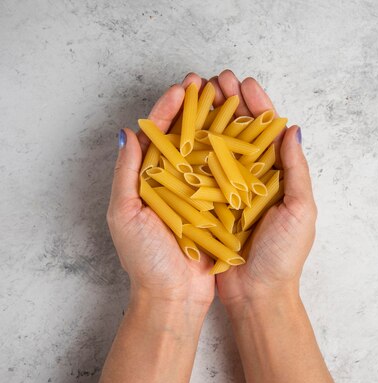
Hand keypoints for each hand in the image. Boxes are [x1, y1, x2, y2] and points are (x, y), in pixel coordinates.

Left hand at [107, 74, 214, 314]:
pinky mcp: (219, 207)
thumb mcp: (125, 215)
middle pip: (186, 135)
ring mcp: (198, 193)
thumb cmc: (145, 259)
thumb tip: (128, 133)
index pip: (159, 135)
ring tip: (230, 100)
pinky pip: (227, 175)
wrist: (175, 297)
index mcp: (148, 179)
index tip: (185, 88)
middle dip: (197, 108)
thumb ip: (126, 174)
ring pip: (208, 150)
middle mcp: (174, 181)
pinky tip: (245, 135)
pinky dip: (235, 154)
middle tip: (211, 83)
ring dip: (218, 124)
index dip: (170, 108)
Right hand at [207, 71, 317, 311]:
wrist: (257, 295)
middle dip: (230, 103)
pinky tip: (183, 131)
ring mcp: (232, 191)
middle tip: (215, 79)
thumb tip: (292, 129)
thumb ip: (296, 170)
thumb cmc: (283, 256)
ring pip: (220, 147)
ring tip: (197, 95)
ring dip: (210, 120)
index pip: (269, 132)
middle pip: (242, 132)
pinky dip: (194, 151)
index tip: (243, 82)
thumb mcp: (300, 210)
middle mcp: (256, 179)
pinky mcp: (211, 205)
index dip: (258, 104)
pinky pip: (201, 172)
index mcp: (280, 177)